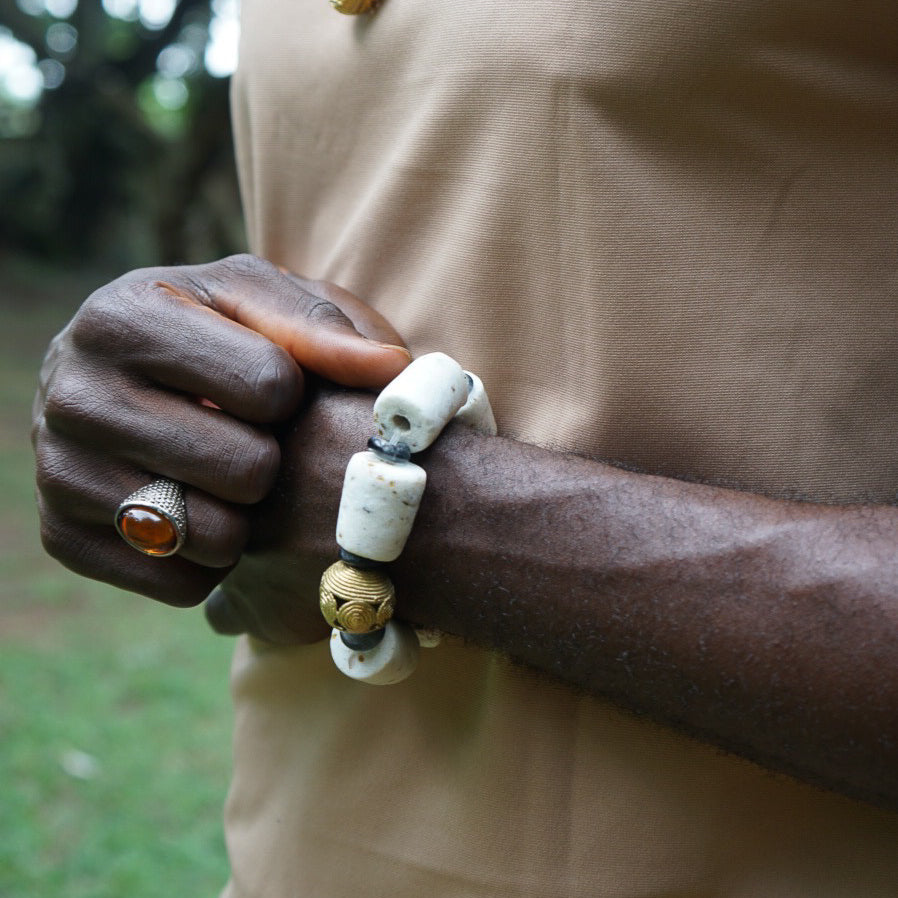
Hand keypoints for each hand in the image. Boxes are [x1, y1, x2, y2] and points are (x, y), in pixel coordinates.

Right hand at [32, 254, 408, 607]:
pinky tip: (200, 514)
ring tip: (227, 477)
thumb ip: (325, 325)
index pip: (269, 385)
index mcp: (123, 316)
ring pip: (213, 534)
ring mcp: (56, 469)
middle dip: (272, 459)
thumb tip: (390, 369)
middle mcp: (70, 392)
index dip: (295, 394)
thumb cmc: (216, 334)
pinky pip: (180, 582)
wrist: (131, 379)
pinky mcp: (60, 537)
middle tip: (252, 440)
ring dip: (247, 516)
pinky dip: (211, 562)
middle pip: (247, 468)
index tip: (275, 387)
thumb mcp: (264, 302)